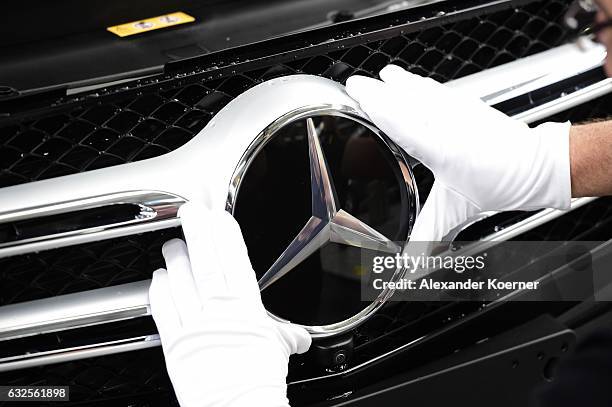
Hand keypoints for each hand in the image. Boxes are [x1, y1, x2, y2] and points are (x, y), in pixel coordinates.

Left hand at [149, 203, 310, 406]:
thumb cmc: (260, 380)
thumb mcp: (279, 350)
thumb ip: (285, 337)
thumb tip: (298, 337)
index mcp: (246, 306)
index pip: (234, 259)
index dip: (225, 234)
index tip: (218, 216)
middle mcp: (219, 309)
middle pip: (206, 260)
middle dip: (197, 231)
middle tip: (190, 210)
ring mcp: (195, 322)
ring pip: (181, 279)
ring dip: (175, 258)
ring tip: (171, 244)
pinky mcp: (175, 341)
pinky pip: (163, 308)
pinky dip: (159, 289)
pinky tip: (158, 278)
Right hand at [346, 65, 571, 241]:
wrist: (538, 166)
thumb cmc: (501, 183)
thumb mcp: (456, 213)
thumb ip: (426, 238)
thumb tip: (406, 268)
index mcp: (444, 151)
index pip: (403, 124)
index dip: (380, 107)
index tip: (361, 95)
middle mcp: (450, 127)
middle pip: (409, 102)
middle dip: (381, 92)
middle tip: (357, 84)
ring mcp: (461, 113)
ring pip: (424, 92)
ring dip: (401, 83)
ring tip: (383, 77)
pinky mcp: (470, 105)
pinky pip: (440, 91)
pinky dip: (422, 84)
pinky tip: (413, 81)